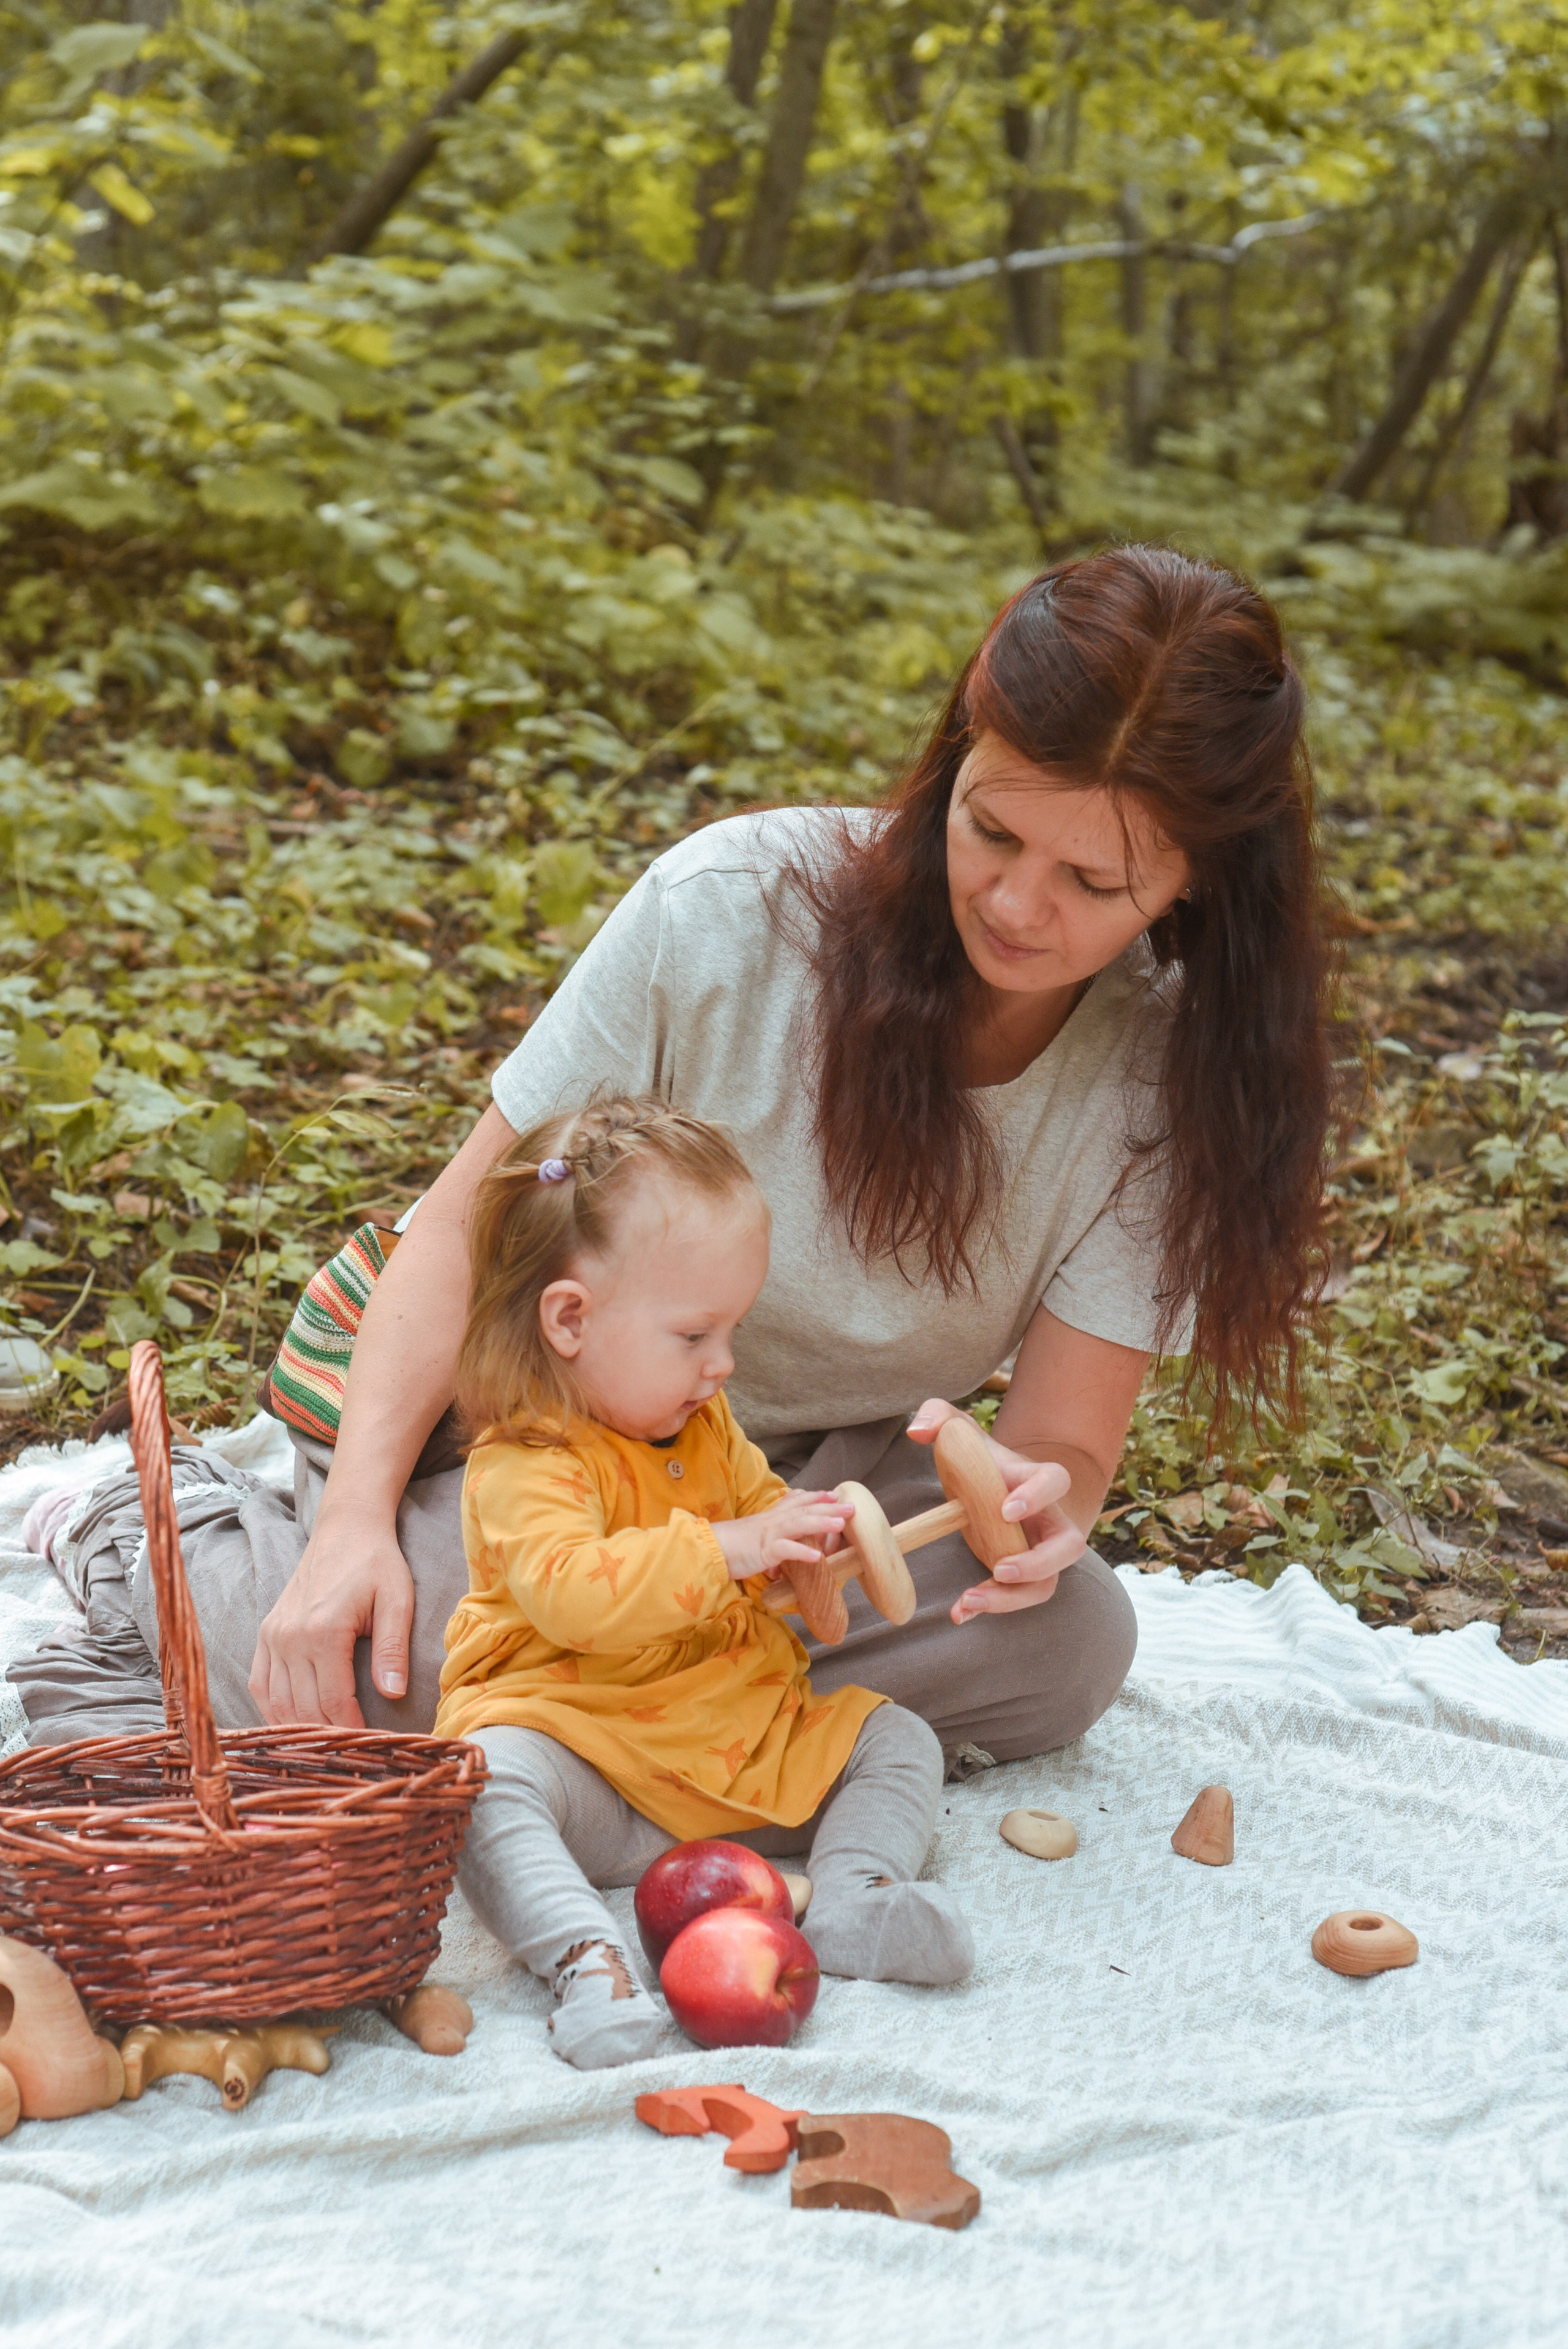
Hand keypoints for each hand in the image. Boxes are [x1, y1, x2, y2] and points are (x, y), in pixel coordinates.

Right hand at [250, 1507, 414, 1726]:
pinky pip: (259, 1684)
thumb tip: (393, 1694)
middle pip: (305, 1707)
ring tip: (325, 1744)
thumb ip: (392, 1649)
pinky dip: (273, 1710)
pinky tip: (292, 1724)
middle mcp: (290, 1637)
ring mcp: (273, 1635)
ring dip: (300, 1728)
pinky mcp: (265, 1633)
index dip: (351, 1729)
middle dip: (328, 1735)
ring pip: (278, 1703)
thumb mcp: (397, 1600)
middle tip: (350, 1754)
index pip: (334, 1701)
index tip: (369, 1746)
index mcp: (323, 1630)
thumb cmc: (376, 1564)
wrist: (345, 1530)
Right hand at [711, 1490, 853, 1583]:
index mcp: (771, 1517)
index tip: (833, 1493)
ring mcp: (769, 1534)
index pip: (797, 1501)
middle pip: (805, 1509)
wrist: (710, 1549)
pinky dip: (802, 1552)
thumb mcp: (755, 1538)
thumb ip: (771, 1542)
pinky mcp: (764, 1550)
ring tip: (841, 1524)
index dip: (816, 1496)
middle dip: (829, 1506)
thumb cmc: (732, 1546)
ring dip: (822, 1522)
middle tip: (851, 1506)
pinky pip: (785, 1550)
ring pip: (800, 1524)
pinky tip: (818, 1557)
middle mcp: (773, 1521)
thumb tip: (781, 1558)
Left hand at [906, 1398, 1084, 1625]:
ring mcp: (1041, 1552)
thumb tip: (917, 1431)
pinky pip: (1018, 1598)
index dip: (1038, 1496)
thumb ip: (940, 1418)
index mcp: (1037, 1480)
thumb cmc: (981, 1459)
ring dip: (1013, 1599)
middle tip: (1000, 1569)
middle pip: (1069, 1546)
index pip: (1055, 1481)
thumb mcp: (961, 1433)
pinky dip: (990, 1607)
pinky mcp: (1023, 1576)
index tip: (1006, 1509)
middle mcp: (1049, 1520)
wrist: (998, 1486)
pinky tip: (958, 1613)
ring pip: (1047, 1584)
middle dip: (1039, 1562)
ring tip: (970, 1600)